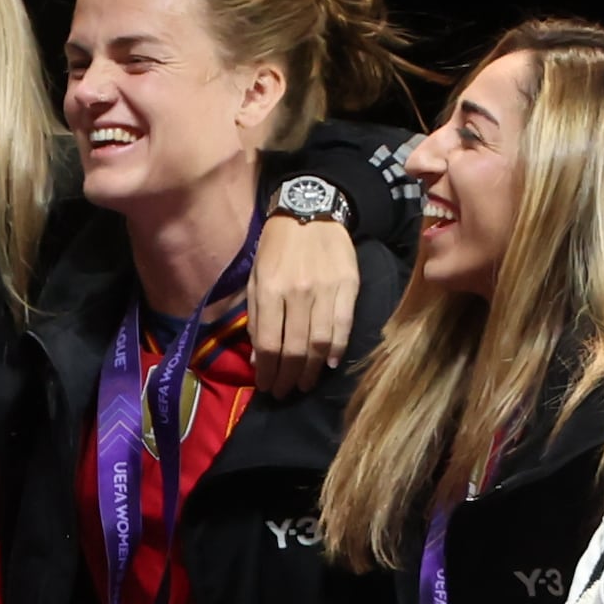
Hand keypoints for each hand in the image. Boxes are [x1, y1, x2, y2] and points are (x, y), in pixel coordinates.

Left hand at [251, 203, 358, 395]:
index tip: (267, 386)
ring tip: (303, 384)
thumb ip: (256, 317)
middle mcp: (297, 293)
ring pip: (320, 342)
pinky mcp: (349, 286)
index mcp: (269, 290)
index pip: (269, 343)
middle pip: (294, 348)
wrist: (312, 211)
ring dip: (311, 370)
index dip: (268, 371)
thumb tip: (259, 358)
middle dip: (288, 377)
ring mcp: (326, 290)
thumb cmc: (276, 247)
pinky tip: (327, 365)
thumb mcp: (255, 278)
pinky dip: (336, 350)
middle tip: (284, 392)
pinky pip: (343, 325)